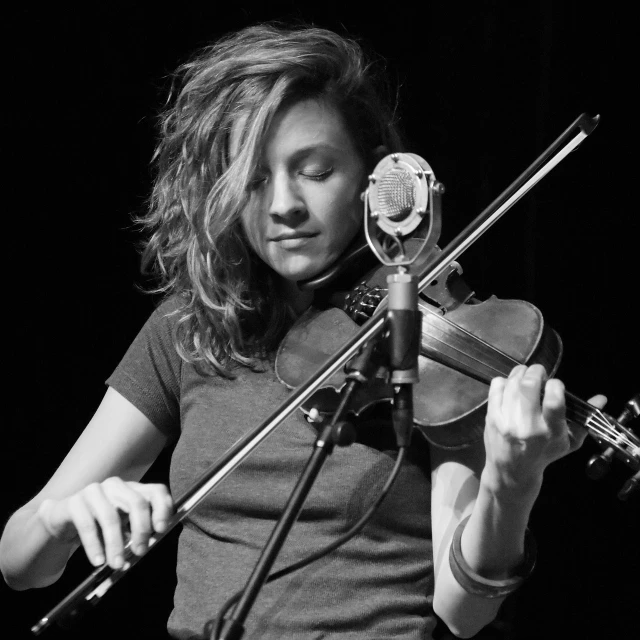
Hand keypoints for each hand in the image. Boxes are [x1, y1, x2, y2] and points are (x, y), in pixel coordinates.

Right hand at [36, 478, 173, 568]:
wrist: (61, 520)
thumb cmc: (98, 525)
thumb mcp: (121, 527)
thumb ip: (135, 533)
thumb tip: (145, 548)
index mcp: (133, 489)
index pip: (156, 491)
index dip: (163, 508)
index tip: (161, 530)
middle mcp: (117, 485)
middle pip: (137, 502)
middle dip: (141, 529)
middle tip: (141, 552)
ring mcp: (95, 491)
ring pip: (111, 516)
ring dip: (116, 544)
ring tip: (118, 564)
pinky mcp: (74, 502)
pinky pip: (87, 525)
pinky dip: (94, 546)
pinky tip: (98, 561)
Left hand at [482, 364, 605, 495]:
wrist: (512, 470)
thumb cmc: (544, 454)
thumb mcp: (569, 442)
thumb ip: (584, 420)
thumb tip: (601, 398)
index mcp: (550, 432)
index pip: (553, 401)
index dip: (555, 385)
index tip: (555, 385)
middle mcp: (527, 426)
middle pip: (529, 386)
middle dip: (536, 372)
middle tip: (540, 373)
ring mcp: (506, 421)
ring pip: (512, 383)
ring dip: (520, 372)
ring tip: (526, 375)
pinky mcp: (491, 416)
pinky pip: (496, 387)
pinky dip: (504, 381)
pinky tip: (510, 385)